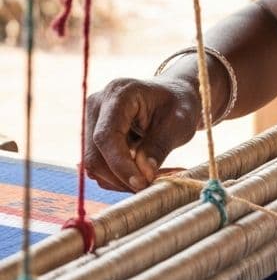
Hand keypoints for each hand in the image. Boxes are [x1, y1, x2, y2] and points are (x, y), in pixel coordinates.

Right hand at [84, 77, 200, 191]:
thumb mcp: (180, 122)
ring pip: (94, 165)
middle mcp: (98, 105)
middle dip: (121, 177)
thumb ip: (159, 146)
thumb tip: (143, 175)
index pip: (107, 136)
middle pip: (95, 154)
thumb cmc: (180, 104)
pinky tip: (142, 174)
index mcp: (119, 93)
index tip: (141, 183)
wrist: (175, 96)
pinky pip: (99, 166)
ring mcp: (92, 120)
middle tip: (150, 186)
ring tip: (151, 179)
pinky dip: (119, 177)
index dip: (120, 164)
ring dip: (120, 180)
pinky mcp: (93, 136)